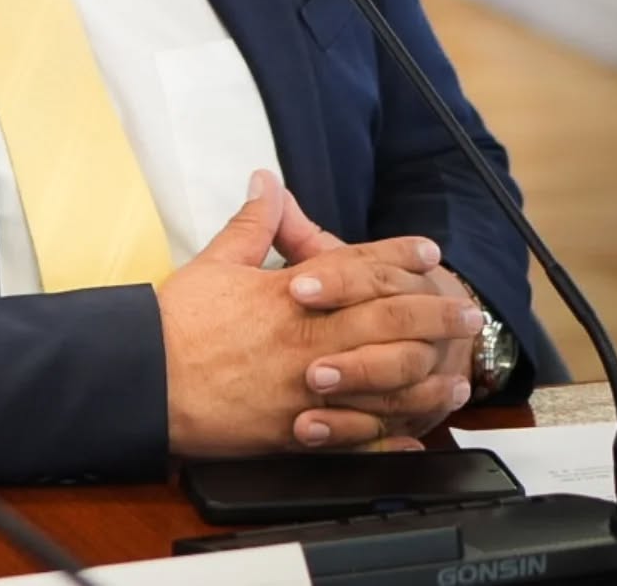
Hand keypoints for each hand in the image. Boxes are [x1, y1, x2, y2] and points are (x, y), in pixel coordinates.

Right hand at [156, 171, 481, 455]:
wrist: (148, 379)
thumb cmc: (178, 324)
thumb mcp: (215, 261)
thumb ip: (252, 224)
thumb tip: (266, 183)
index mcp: (290, 294)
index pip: (357, 265)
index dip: (398, 255)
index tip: (428, 250)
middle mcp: (307, 337)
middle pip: (387, 320)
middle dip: (432, 314)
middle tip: (467, 311)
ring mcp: (306, 386)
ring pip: (384, 379)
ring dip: (426, 375)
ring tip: (458, 371)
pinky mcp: (297, 429)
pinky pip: (358, 434)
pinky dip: (391, 433)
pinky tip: (415, 432)